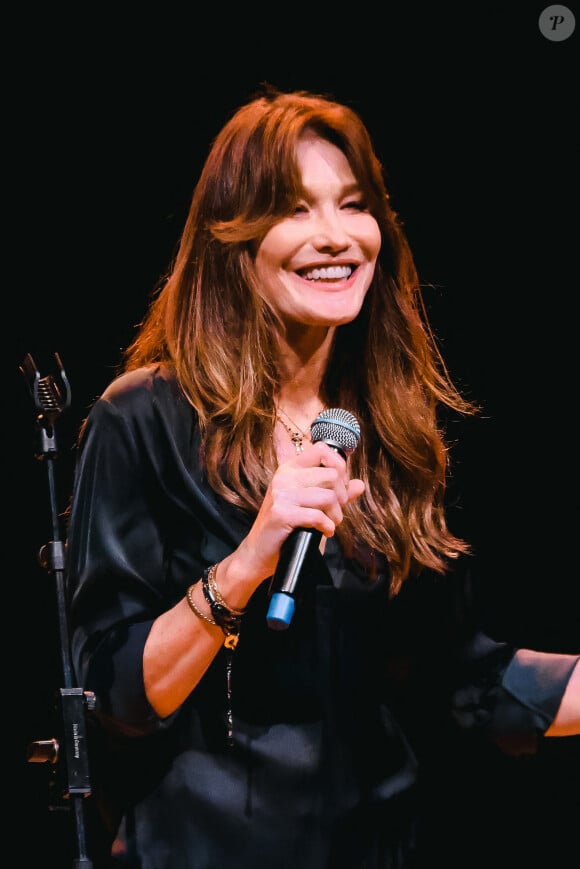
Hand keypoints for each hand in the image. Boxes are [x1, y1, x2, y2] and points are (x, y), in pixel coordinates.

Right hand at [235, 440, 364, 585]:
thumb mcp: (310, 504)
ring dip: (336, 515)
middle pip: (332, 476)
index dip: (339, 466)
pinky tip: (324, 531)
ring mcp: (281, 494)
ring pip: (329, 497)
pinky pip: (318, 516)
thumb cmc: (286, 527)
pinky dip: (327, 526)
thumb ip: (335, 493)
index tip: (339, 487)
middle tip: (335, 513)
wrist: (259, 551)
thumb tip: (359, 484)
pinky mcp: (281, 513)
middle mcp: (284, 477)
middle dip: (341, 498)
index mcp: (290, 469)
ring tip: (329, 524)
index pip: (321, 450)